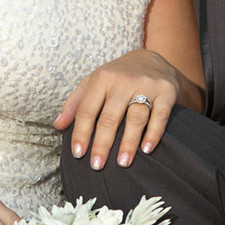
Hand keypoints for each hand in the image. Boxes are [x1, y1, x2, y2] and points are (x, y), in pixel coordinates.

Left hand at [54, 49, 181, 169]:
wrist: (153, 58)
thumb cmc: (117, 76)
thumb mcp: (93, 82)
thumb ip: (75, 103)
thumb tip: (57, 125)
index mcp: (102, 78)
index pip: (88, 109)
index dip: (81, 133)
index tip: (78, 154)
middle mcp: (124, 80)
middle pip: (110, 117)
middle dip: (102, 143)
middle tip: (97, 166)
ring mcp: (147, 85)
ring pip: (136, 117)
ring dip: (128, 142)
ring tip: (123, 163)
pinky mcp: (167, 91)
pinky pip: (160, 115)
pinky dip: (153, 133)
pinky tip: (146, 149)